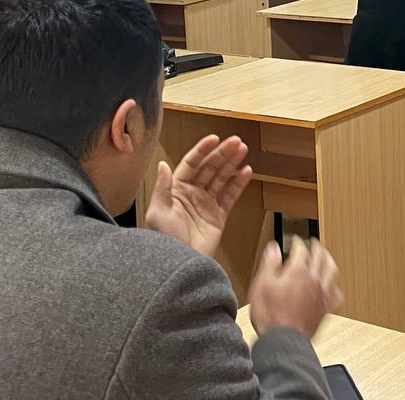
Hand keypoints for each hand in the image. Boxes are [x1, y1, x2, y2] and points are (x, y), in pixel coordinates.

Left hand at [144, 134, 251, 258]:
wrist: (179, 266)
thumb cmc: (164, 242)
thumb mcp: (158, 213)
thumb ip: (163, 188)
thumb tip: (163, 165)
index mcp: (176, 190)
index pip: (191, 164)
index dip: (203, 150)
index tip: (214, 139)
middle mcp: (192, 194)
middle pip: (210, 168)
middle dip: (223, 154)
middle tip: (236, 142)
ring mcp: (206, 205)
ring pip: (222, 178)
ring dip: (232, 164)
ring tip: (243, 151)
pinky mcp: (218, 217)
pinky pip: (230, 196)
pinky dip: (239, 183)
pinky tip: (246, 172)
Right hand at [249, 238, 342, 339]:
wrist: (282, 341)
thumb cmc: (270, 316)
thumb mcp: (261, 285)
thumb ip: (269, 263)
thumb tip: (273, 248)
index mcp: (298, 271)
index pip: (301, 250)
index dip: (298, 242)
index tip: (295, 240)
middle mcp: (313, 280)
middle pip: (319, 257)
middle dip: (316, 247)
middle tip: (313, 242)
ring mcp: (321, 294)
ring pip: (331, 271)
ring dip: (329, 260)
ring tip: (327, 257)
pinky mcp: (325, 309)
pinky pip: (336, 294)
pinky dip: (336, 287)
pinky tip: (334, 286)